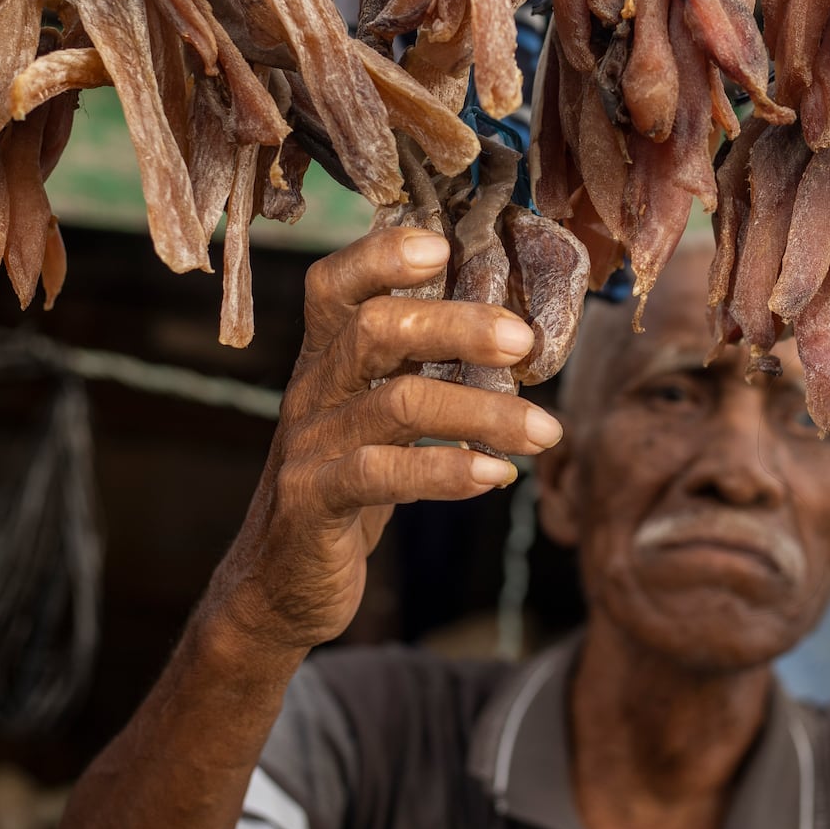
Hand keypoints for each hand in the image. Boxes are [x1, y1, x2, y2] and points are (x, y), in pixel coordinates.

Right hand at [206, 226, 565, 655]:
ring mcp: (307, 445)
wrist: (283, 583)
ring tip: (546, 431)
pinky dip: (447, 472)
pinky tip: (498, 476)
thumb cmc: (350, 483)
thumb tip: (518, 337)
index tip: (441, 245)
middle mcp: (312, 388)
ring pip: (396, 405)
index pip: (336, 283)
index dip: (380, 255)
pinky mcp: (311, 502)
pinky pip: (380, 475)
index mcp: (327, 356)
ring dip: (482, 413)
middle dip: (456, 326)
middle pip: (374, 330)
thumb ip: (424, 371)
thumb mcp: (380, 417)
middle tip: (523, 340)